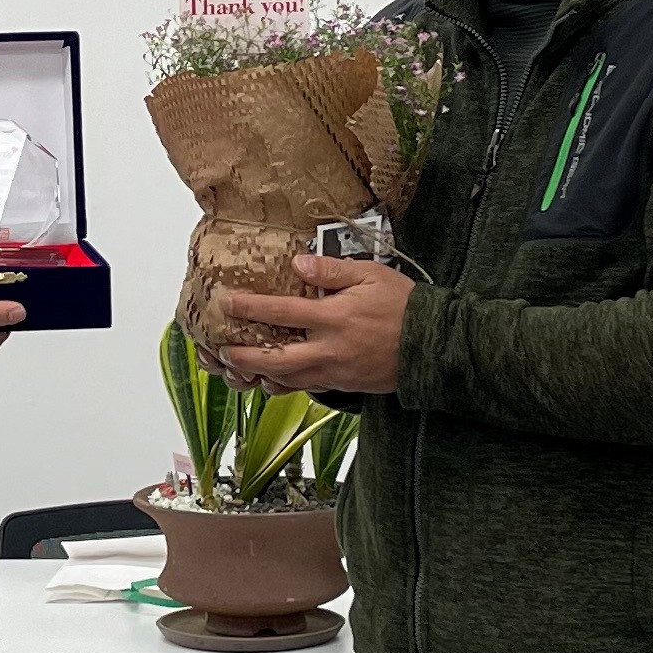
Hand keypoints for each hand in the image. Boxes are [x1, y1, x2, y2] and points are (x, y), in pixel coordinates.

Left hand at [215, 256, 414, 393]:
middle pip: (274, 358)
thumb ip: (332, 270)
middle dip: (243, 356)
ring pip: (287, 380)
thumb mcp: (371, 275)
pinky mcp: (342, 385)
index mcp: (334, 318)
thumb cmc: (404, 307)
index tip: (227, 303)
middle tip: (221, 350)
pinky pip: (305, 389)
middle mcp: (329, 349)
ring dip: (259, 374)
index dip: (250, 308)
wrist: (431, 346)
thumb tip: (300, 263)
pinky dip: (284, 386)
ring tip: (238, 367)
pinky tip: (272, 380)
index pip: (282, 312)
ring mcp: (334, 372)